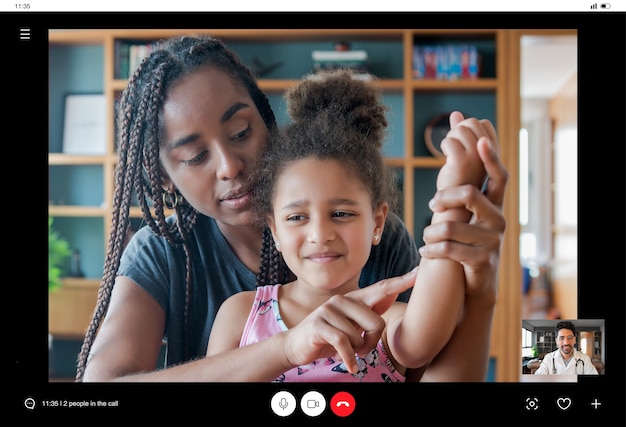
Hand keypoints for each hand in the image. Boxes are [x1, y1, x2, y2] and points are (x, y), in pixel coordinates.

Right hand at [281, 268, 416, 372]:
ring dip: (356, 352)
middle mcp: (343, 300)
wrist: (297, 345)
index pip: (382, 288)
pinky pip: (345, 344)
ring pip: (360, 337)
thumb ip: (369, 312)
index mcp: (354, 299)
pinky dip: (349, 359)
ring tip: (346, 351)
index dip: (401, 281)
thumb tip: (391, 295)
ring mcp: (329, 310)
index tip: (418, 273)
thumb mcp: (352, 325)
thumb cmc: (330, 336)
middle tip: (360, 348)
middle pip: (377, 323)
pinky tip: (350, 365)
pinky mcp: (320, 324)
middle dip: (371, 342)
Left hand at [420, 117, 507, 301]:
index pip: (499, 176)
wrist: (478, 279)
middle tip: (431, 206)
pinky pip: (449, 250)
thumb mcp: (465, 207)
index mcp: (496, 203)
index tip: (481, 142)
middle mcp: (499, 219)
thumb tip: (457, 117)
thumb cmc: (467, 235)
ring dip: (431, 231)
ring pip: (451, 226)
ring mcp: (492, 241)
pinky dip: (431, 250)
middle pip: (469, 194)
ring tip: (426, 235)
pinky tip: (425, 250)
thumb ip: (461, 168)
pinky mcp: (481, 261)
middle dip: (443, 197)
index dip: (492, 158)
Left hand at [437, 111, 491, 189]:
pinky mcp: (462, 163)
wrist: (453, 206)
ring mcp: (477, 158)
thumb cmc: (458, 181)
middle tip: (453, 148)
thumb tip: (456, 113)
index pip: (484, 124)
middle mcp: (488, 154)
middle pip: (472, 122)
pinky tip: (446, 159)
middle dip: (458, 130)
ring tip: (450, 155)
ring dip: (450, 138)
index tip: (462, 144)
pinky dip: (444, 146)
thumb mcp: (463, 154)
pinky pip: (450, 141)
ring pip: (460, 129)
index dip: (469, 129)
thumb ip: (462, 134)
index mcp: (493, 153)